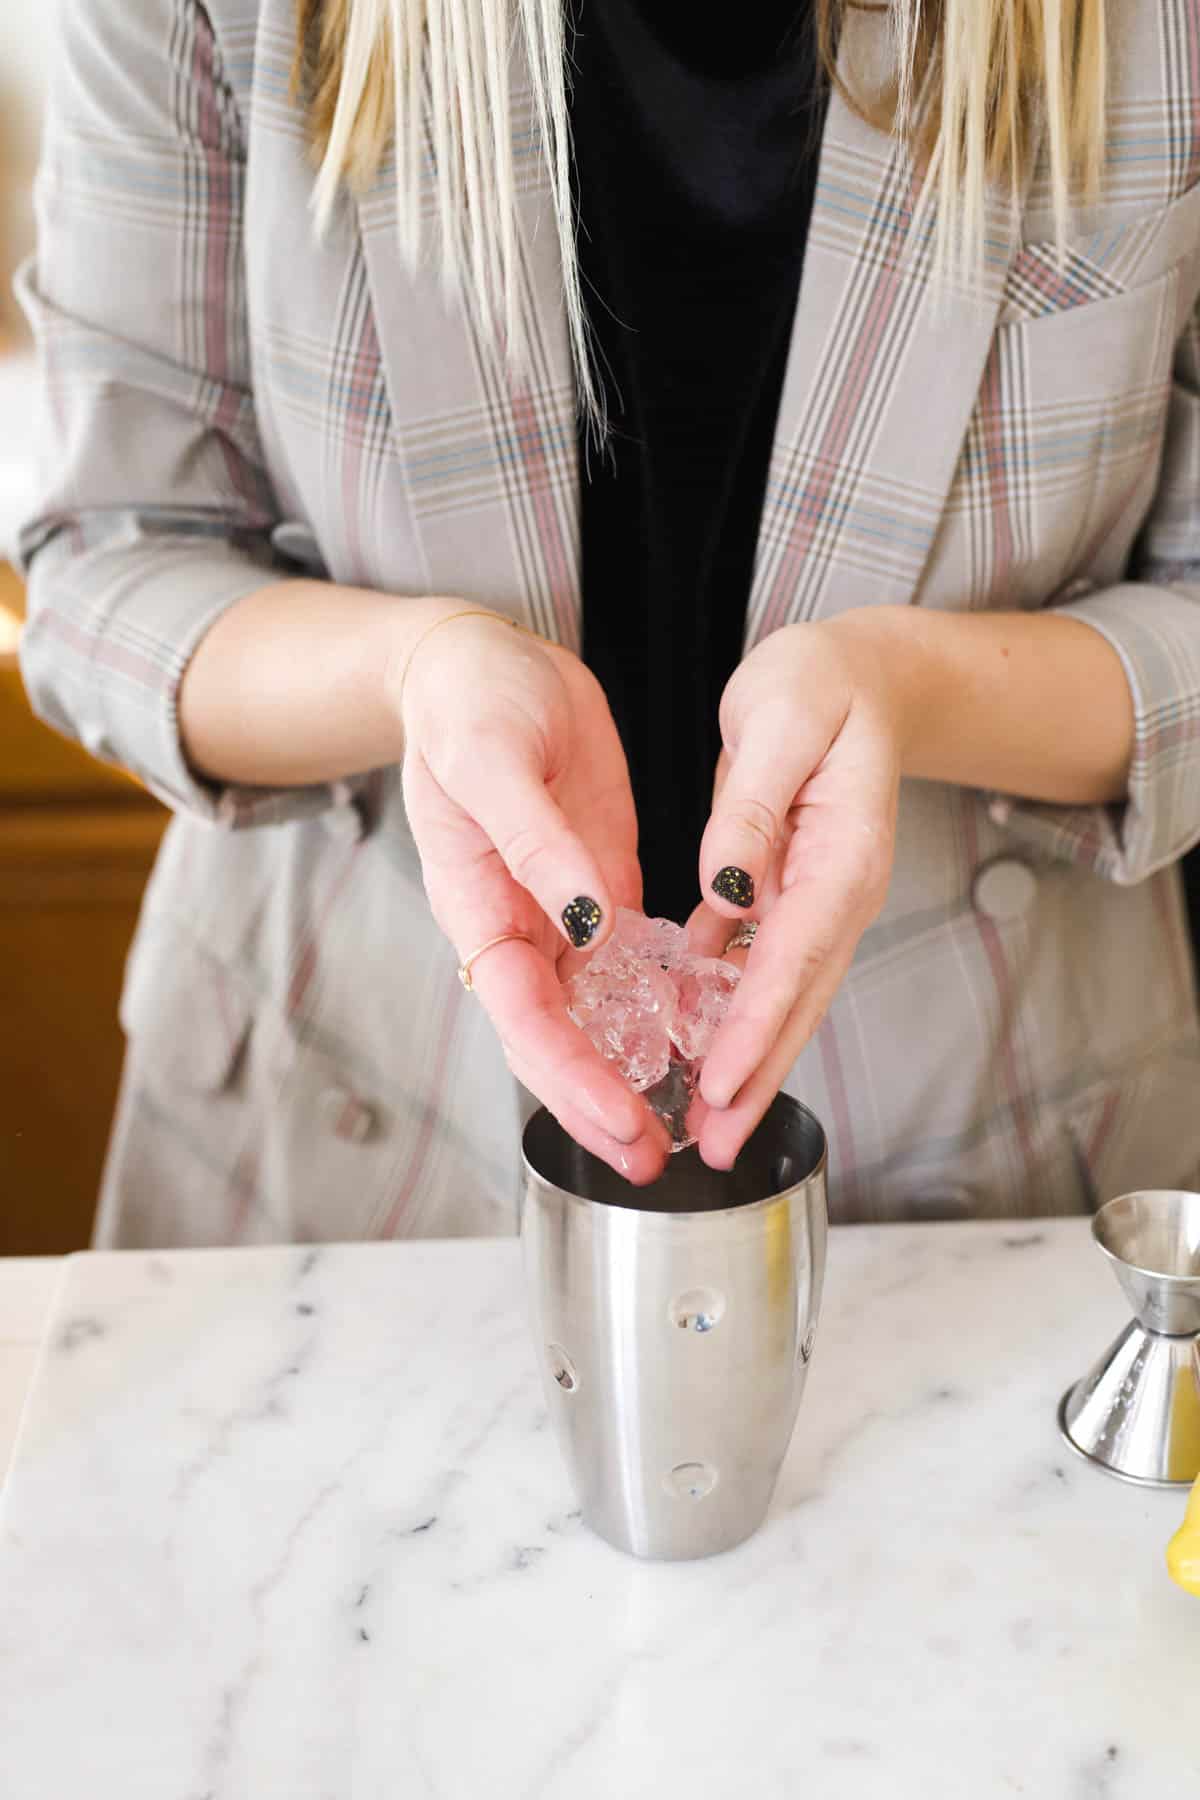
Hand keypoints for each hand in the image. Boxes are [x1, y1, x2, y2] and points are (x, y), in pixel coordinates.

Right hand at [393, 608, 669, 1182]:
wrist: (480, 661)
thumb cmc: (467, 702)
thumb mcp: (494, 758)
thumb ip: (536, 842)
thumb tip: (585, 920)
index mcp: (477, 904)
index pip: (523, 1016)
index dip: (569, 1077)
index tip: (621, 1122)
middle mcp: (517, 925)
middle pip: (555, 1038)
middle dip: (600, 1103)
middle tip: (655, 1158)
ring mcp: (558, 911)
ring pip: (591, 1016)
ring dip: (629, 1070)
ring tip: (678, 1121)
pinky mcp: (596, 886)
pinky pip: (623, 966)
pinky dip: (653, 1006)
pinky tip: (692, 1036)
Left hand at [687, 614, 904, 1168]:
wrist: (861, 675)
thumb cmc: (823, 685)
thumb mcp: (782, 719)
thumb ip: (753, 807)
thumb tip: (725, 888)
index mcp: (842, 856)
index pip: (792, 957)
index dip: (755, 1028)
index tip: (718, 1085)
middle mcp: (840, 892)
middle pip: (796, 1001)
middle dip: (755, 1078)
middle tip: (716, 1147)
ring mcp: (821, 900)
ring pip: (781, 996)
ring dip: (747, 1061)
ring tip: (708, 1122)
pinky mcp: (792, 894)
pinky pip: (761, 966)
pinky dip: (732, 1011)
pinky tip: (697, 1045)